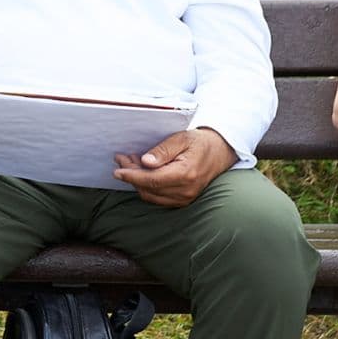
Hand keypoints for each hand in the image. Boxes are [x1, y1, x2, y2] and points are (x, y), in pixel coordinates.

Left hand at [113, 128, 237, 207]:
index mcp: (185, 174)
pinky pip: (158, 198)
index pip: (152, 179)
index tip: (118, 170)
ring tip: (130, 163)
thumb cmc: (200, 143)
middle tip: (122, 159)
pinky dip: (146, 187)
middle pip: (149, 188)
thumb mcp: (181, 138)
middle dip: (131, 175)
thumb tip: (145, 161)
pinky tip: (142, 173)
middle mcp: (185, 190)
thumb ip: (163, 150)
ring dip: (137, 181)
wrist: (219, 152)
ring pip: (151, 195)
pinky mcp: (183, 200)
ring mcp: (185, 198)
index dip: (132, 176)